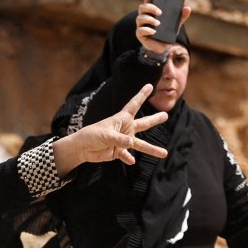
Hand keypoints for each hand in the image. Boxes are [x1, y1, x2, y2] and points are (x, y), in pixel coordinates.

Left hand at [53, 84, 168, 175]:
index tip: (150, 85)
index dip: (142, 95)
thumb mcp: (105, 135)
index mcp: (121, 119)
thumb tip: (131, 143)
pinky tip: (132, 161)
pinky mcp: (118, 152)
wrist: (81, 149)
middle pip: (143, 123)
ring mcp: (123, 141)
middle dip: (154, 119)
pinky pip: (127, 155)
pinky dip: (128, 158)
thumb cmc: (91, 136)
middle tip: (166, 115)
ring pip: (141, 145)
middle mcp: (125, 129)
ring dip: (152, 149)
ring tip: (164, 153)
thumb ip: (119, 139)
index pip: (134, 105)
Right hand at [136, 0, 191, 52]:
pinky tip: (154, 31)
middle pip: (142, 7)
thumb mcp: (176, 24)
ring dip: (149, 19)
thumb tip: (187, 8)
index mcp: (151, 11)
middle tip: (160, 12)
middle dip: (151, 8)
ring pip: (140, 18)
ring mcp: (141, 25)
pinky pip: (140, 30)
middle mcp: (144, 16)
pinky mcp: (140, 34)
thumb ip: (181, 16)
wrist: (163, 47)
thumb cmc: (167, 33)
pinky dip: (147, 30)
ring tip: (158, 23)